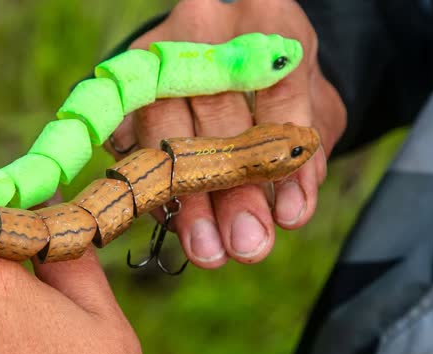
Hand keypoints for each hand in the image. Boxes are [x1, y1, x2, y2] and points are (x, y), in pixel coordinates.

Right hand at [105, 0, 345, 267]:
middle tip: (247, 247)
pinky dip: (153, 184)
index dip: (283, 159)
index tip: (288, 218)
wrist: (226, 60)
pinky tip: (174, 219)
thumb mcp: (311, 115)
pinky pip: (129, 138)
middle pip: (216, 113)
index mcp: (268, 19)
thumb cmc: (278, 91)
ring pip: (164, 130)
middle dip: (232, 191)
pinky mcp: (121, 81)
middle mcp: (206, 27)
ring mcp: (157, 53)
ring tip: (208, 251)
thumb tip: (287, 215)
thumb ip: (303, 159)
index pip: (280, 88)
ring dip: (187, 200)